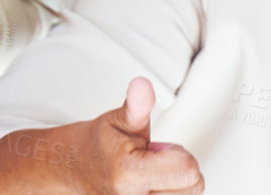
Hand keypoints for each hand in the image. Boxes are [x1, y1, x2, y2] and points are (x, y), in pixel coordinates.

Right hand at [69, 78, 203, 193]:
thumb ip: (137, 105)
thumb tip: (141, 85)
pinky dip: (170, 191)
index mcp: (129, 174)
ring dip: (175, 183)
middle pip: (193, 185)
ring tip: (151, 172)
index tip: (155, 148)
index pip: (188, 169)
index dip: (176, 152)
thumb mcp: (120, 119)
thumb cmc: (101, 144)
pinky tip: (153, 185)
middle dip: (179, 167)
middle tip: (152, 160)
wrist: (77, 169)